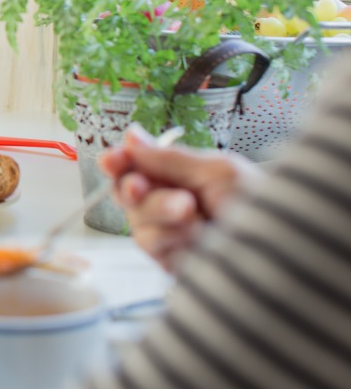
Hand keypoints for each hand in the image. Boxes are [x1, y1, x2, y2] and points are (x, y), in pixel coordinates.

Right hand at [100, 124, 261, 272]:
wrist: (282, 252)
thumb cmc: (262, 205)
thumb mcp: (217, 171)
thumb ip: (169, 158)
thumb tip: (130, 135)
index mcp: (181, 176)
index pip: (137, 166)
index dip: (119, 162)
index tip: (112, 160)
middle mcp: (171, 202)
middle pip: (127, 191)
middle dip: (133, 187)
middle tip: (141, 186)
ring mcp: (170, 232)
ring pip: (135, 218)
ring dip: (158, 211)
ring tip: (189, 211)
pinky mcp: (171, 259)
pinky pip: (148, 242)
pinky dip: (167, 234)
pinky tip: (192, 232)